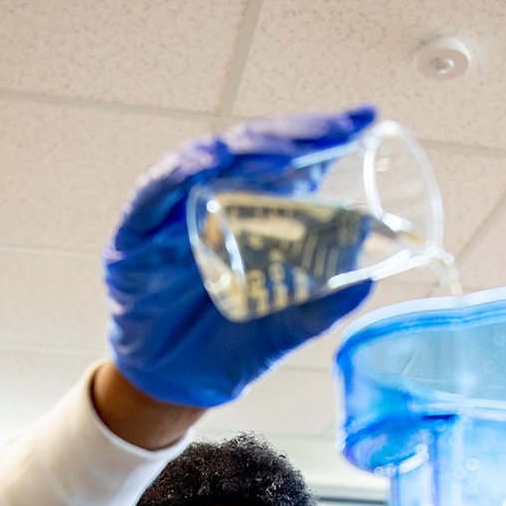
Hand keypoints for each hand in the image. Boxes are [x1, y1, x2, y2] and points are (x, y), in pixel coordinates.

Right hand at [104, 107, 376, 408]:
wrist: (174, 388)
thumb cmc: (229, 349)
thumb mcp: (283, 330)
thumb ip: (320, 309)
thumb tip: (369, 281)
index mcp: (254, 217)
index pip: (290, 164)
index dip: (323, 137)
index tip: (363, 118)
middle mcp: (216, 204)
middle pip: (254, 153)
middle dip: (295, 136)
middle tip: (333, 129)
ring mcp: (175, 216)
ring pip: (206, 161)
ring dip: (245, 148)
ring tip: (282, 146)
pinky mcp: (136, 237)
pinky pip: (152, 195)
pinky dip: (176, 173)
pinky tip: (206, 160)